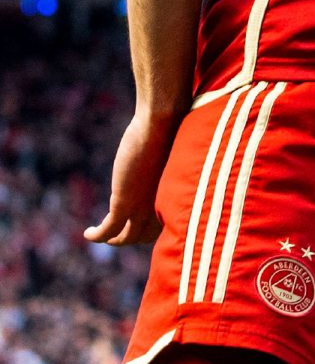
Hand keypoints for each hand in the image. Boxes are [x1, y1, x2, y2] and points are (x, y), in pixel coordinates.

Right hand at [84, 111, 180, 245]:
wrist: (163, 124)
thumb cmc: (174, 133)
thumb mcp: (173, 158)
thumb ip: (168, 171)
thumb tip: (164, 166)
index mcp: (176, 200)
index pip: (165, 225)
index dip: (152, 228)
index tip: (140, 226)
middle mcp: (162, 208)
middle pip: (145, 236)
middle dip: (131, 236)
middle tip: (117, 234)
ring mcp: (143, 208)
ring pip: (126, 237)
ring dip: (112, 239)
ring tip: (102, 235)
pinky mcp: (124, 203)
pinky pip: (108, 230)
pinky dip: (97, 235)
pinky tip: (89, 233)